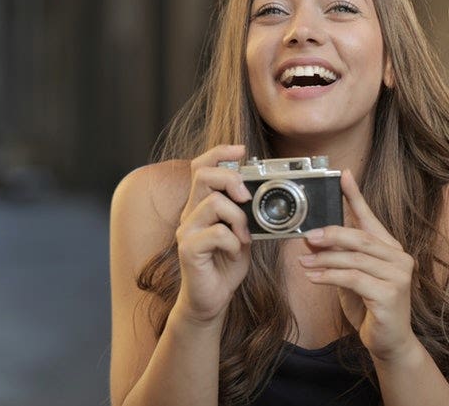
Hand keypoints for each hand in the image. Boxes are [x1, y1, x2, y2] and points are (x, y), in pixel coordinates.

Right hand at [173, 145, 252, 325]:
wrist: (212, 299)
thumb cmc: (226, 265)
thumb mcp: (242, 232)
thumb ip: (245, 213)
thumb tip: (262, 194)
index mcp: (200, 205)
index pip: (201, 167)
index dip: (219, 152)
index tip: (241, 149)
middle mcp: (189, 213)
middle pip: (203, 175)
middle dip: (231, 179)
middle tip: (246, 198)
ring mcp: (186, 231)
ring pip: (213, 202)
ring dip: (238, 218)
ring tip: (244, 236)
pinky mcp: (188, 249)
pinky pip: (216, 232)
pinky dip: (234, 241)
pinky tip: (235, 252)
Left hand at [299, 170, 418, 361]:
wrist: (389, 342)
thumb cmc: (370, 306)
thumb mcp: (350, 275)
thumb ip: (337, 255)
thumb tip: (311, 238)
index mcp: (390, 248)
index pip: (370, 217)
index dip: (356, 196)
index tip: (343, 175)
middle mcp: (399, 258)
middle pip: (360, 237)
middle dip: (331, 234)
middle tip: (307, 236)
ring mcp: (398, 276)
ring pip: (354, 259)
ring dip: (324, 259)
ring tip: (303, 262)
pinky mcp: (390, 295)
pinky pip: (353, 279)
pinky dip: (329, 276)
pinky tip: (312, 277)